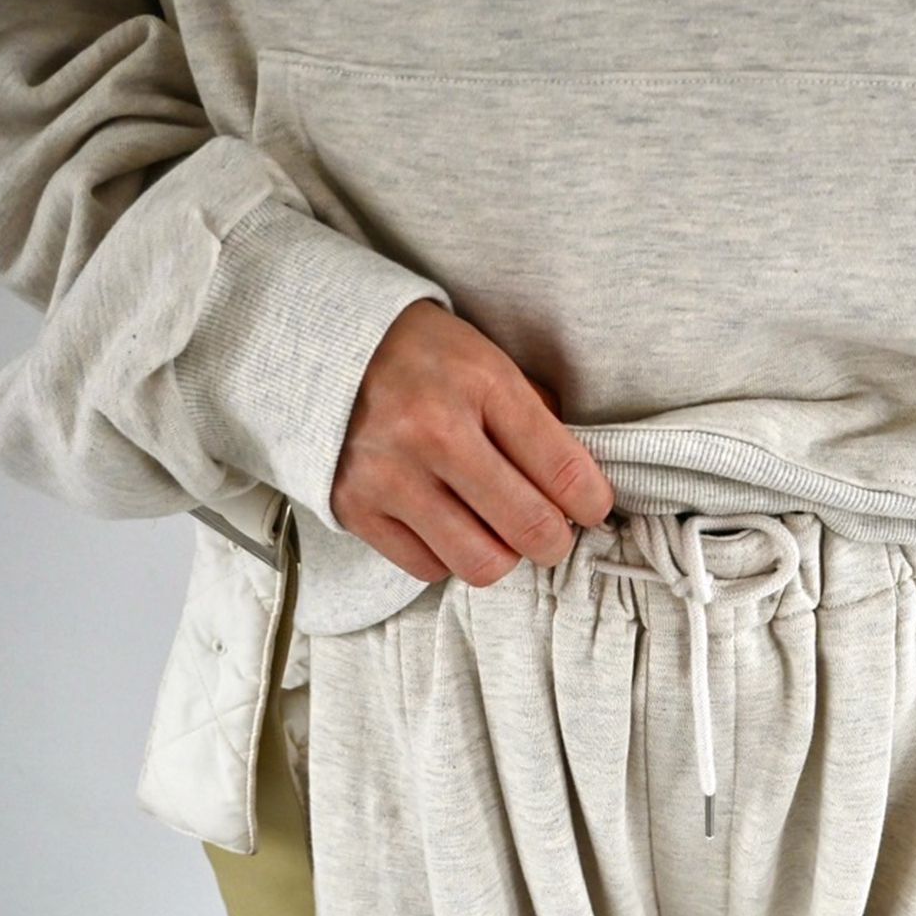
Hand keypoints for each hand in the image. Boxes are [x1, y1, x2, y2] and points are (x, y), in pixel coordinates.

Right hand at [328, 298, 615, 583]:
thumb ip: (537, 420)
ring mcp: (390, 475)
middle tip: (550, 530)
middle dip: (554, 539)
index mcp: (481, 383)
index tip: (592, 508)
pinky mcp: (356, 509)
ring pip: (481, 563)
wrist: (322, 346)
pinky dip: (447, 556)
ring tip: (496, 529)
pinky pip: (428, 568)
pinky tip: (446, 523)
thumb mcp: (491, 362)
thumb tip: (578, 491)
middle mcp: (433, 432)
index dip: (594, 503)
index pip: (565, 471)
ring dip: (501, 554)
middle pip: (530, 529)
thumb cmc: (425, 359)